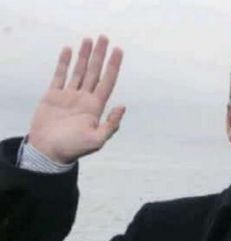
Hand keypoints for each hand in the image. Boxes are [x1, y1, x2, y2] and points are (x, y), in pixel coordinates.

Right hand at [28, 35, 124, 163]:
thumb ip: (111, 124)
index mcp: (95, 107)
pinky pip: (60, 75)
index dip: (113, 66)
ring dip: (84, 55)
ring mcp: (69, 96)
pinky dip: (64, 63)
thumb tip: (122, 106)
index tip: (118, 50)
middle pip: (95, 72)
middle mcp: (84, 98)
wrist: (48, 152)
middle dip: (99, 55)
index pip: (107, 81)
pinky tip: (69, 51)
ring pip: (79, 71)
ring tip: (89, 39)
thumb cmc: (73, 148)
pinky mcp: (53, 96)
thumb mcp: (97, 139)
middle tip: (104, 38)